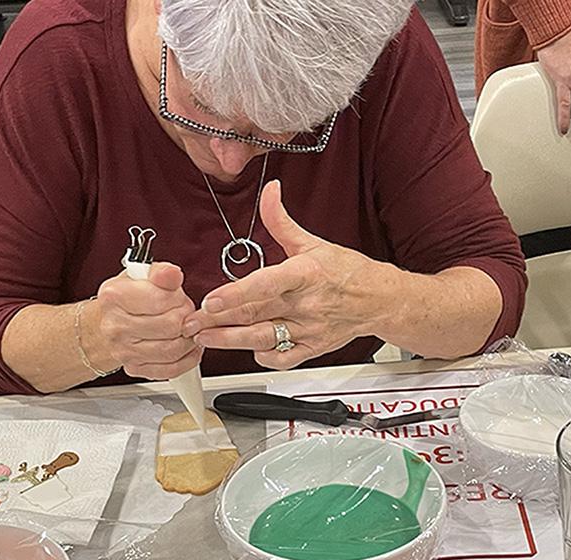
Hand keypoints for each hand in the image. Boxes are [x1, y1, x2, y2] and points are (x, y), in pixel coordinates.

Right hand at [91, 263, 200, 379]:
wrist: (107, 322)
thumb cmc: (127, 298)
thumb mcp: (142, 275)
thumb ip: (161, 273)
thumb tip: (172, 274)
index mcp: (115, 296)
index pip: (161, 299)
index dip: (178, 298)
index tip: (176, 296)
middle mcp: (116, 326)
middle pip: (170, 326)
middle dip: (186, 317)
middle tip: (184, 312)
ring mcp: (124, 350)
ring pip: (173, 349)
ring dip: (189, 338)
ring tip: (186, 328)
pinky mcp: (134, 368)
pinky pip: (170, 369)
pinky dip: (186, 359)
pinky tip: (186, 347)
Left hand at [183, 180, 384, 369]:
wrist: (379, 300)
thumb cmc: (346, 271)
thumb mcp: (312, 242)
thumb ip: (281, 221)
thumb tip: (269, 191)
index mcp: (306, 274)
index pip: (267, 285)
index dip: (237, 294)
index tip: (211, 300)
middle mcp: (307, 304)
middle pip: (257, 315)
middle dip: (219, 320)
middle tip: (192, 321)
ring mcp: (310, 329)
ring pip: (264, 339)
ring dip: (231, 341)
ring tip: (204, 336)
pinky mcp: (313, 349)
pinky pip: (282, 358)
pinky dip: (262, 355)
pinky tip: (246, 348)